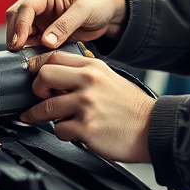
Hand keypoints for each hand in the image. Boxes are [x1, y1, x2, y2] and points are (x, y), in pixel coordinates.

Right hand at [6, 0, 126, 49]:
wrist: (107, 15)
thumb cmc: (97, 5)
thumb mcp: (84, 12)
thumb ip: (65, 25)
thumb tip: (46, 41)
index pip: (25, 8)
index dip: (19, 25)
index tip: (19, 43)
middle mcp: (39, 5)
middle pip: (15, 18)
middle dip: (14, 35)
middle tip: (18, 53)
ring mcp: (40, 20)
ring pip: (20, 32)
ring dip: (21, 44)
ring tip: (28, 57)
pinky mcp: (44, 33)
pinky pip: (31, 42)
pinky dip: (30, 50)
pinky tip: (36, 58)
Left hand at [20, 52, 154, 162]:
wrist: (153, 128)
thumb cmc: (131, 106)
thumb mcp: (109, 78)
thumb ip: (85, 74)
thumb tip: (56, 78)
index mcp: (93, 67)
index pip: (53, 57)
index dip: (39, 68)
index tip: (35, 77)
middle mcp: (88, 82)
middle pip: (43, 77)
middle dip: (36, 91)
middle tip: (41, 99)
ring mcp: (86, 105)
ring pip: (45, 107)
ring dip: (44, 116)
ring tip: (51, 119)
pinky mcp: (86, 128)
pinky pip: (59, 130)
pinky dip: (63, 133)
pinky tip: (75, 132)